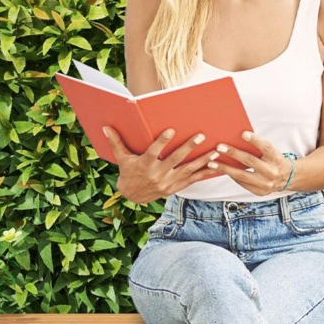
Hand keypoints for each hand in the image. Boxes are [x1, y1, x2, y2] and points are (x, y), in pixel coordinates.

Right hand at [102, 124, 222, 203]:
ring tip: (216, 151)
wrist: (133, 196)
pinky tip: (217, 166)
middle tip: (200, 135)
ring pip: (188, 170)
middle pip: (175, 159)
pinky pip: (193, 180)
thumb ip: (116, 142)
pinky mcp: (176, 187)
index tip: (170, 130)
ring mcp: (169, 182)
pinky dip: (205, 173)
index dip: (161, 142)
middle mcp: (158, 175)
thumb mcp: (122, 159)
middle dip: (189, 147)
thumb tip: (106, 127)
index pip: (153, 152)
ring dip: (203, 160)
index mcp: (145, 165)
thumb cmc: (128, 173)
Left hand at [205, 131, 294, 194]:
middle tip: (219, 147)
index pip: (266, 147)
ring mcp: (266, 184)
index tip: (243, 134)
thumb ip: (258, 148)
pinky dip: (231, 176)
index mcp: (276, 158)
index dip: (255, 140)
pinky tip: (221, 170)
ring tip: (212, 163)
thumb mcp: (271, 152)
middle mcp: (272, 171)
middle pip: (250, 161)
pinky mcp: (260, 191)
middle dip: (233, 154)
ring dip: (225, 168)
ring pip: (242, 175)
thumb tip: (237, 138)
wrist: (287, 178)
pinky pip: (242, 183)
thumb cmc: (274, 160)